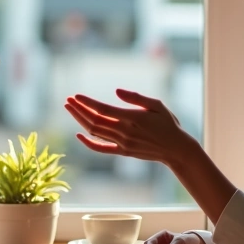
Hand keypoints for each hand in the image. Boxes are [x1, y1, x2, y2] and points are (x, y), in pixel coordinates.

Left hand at [64, 89, 193, 164]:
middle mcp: (125, 132)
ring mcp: (122, 143)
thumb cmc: (168, 124)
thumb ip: (136, 97)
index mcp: (132, 118)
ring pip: (95, 132)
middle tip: (67, 100)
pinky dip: (88, 142)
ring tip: (71, 110)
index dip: (86, 103)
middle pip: (94, 120)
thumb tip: (116, 92)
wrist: (176, 149)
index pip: (102, 109)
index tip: (75, 96)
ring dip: (80, 120)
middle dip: (78, 110)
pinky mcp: (123, 152)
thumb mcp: (157, 105)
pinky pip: (101, 148)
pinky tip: (79, 134)